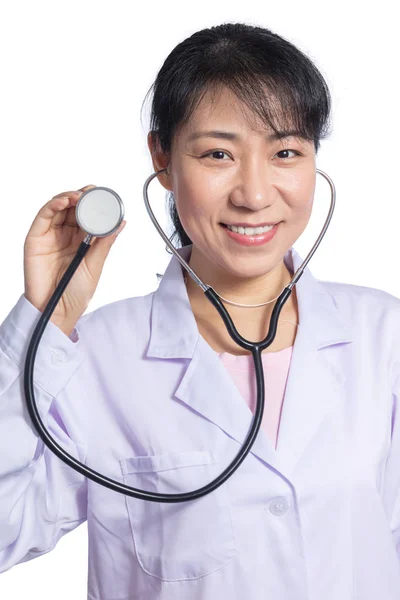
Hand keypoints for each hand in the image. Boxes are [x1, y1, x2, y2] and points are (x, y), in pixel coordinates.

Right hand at [23, 185, 125, 335]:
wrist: (58, 310)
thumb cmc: (76, 293)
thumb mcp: (95, 264)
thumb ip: (105, 242)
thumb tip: (121, 223)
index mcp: (81, 240)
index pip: (87, 214)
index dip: (94, 202)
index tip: (103, 194)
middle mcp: (65, 235)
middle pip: (72, 207)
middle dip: (83, 196)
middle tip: (93, 191)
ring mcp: (50, 236)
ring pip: (58, 207)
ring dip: (68, 196)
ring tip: (80, 195)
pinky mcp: (35, 239)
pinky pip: (43, 216)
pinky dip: (53, 204)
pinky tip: (65, 201)